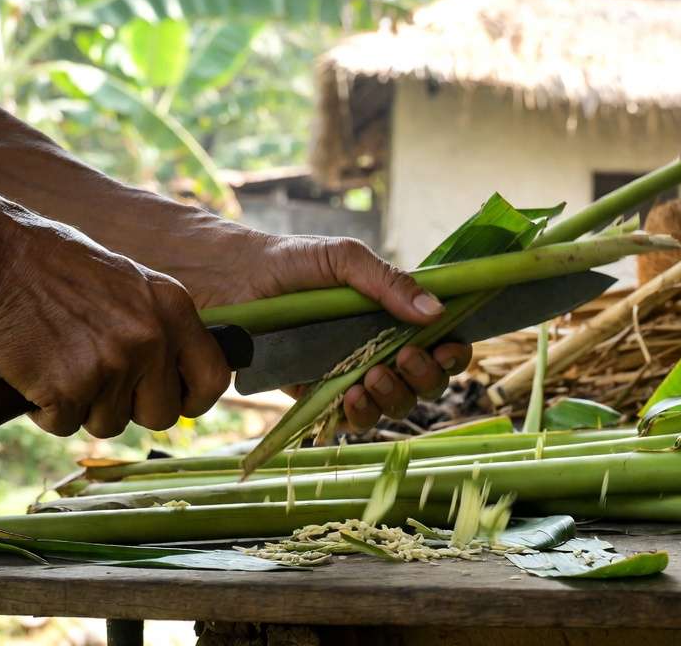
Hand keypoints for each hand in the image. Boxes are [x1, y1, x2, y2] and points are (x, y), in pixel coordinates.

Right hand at [0, 224, 230, 437]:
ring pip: (109, 424)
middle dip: (130, 409)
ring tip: (58, 363)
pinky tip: (33, 373)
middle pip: (161, 415)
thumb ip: (160, 325)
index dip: (193, 400)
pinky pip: (64, 426)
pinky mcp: (69, 389)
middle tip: (97, 382)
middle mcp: (152, 338)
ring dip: (82, 407)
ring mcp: (113, 365)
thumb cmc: (54, 268)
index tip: (174, 403)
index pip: (214, 378)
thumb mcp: (130, 283)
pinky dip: (45, 410)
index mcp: (174, 308)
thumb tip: (180, 376)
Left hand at [228, 234, 472, 430]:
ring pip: (395, 405)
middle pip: (426, 382)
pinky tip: (350, 393)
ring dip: (394, 396)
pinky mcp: (319, 396)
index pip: (442, 342)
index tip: (445, 348)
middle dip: (425, 377)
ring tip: (370, 376)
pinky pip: (352, 420)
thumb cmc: (289, 262)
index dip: (453, 353)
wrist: (228, 280)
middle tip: (404, 358)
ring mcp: (350, 374)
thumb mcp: (342, 259)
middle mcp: (379, 348)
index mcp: (393, 315)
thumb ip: (388, 282)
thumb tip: (436, 310)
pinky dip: (360, 413)